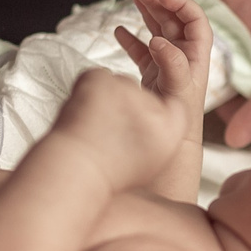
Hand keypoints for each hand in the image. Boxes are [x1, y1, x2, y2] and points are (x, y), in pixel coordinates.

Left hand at [50, 68, 190, 194]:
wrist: (77, 169)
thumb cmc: (110, 172)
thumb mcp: (153, 163)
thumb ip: (162, 135)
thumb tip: (156, 116)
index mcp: (172, 126)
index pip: (172, 107)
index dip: (151, 117)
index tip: (135, 130)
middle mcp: (156, 104)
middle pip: (143, 95)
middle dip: (128, 108)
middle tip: (110, 133)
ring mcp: (129, 88)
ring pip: (120, 85)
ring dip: (108, 99)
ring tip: (95, 128)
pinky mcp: (103, 79)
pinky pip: (99, 77)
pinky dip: (90, 90)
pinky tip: (85, 113)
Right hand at [113, 0, 212, 113]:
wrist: (170, 146)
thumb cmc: (178, 120)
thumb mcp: (178, 90)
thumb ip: (172, 64)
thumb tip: (158, 41)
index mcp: (196, 56)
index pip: (194, 19)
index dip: (180, 4)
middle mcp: (184, 57)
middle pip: (173, 19)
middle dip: (156, 0)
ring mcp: (167, 64)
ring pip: (157, 29)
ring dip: (144, 11)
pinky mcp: (153, 74)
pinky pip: (142, 50)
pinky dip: (131, 39)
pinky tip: (119, 30)